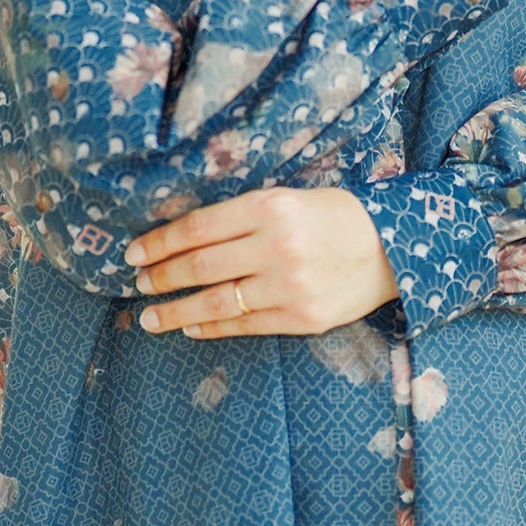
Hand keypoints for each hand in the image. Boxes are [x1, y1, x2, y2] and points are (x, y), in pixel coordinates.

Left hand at [123, 186, 399, 338]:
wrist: (391, 248)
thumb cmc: (331, 216)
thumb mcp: (287, 199)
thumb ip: (240, 217)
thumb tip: (181, 240)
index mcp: (270, 207)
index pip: (198, 228)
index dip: (160, 243)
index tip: (134, 252)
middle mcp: (277, 246)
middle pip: (201, 265)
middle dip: (161, 277)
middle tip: (137, 284)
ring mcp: (290, 286)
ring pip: (216, 302)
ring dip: (176, 311)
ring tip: (150, 317)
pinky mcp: (302, 317)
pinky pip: (245, 325)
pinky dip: (212, 326)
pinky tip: (192, 326)